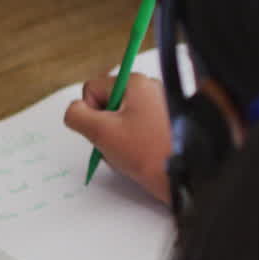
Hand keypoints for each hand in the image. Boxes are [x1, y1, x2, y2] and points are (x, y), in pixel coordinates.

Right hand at [63, 73, 171, 203]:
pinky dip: (132, 143)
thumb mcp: (102, 133)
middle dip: (105, 128)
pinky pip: (136, 128)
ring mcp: (159, 105)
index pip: (92, 89)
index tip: (105, 131)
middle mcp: (149, 88)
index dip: (90, 114)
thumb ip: (77, 116)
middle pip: (107, 104)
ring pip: (120, 119)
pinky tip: (141, 156)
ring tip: (132, 153)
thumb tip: (73, 111)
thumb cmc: (149, 154)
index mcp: (135, 83)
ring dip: (117, 138)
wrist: (185, 176)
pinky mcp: (164, 122)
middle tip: (119, 145)